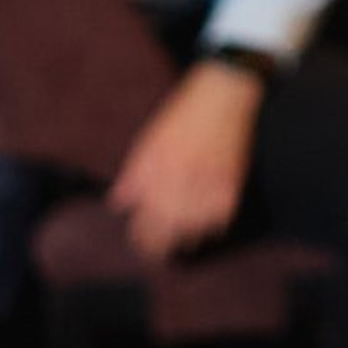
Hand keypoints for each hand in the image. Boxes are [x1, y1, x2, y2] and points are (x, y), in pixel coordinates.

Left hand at [109, 61, 263, 261]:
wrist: (222, 95)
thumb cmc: (181, 115)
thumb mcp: (147, 142)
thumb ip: (133, 176)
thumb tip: (118, 204)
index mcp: (154, 176)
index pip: (144, 224)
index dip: (141, 240)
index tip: (141, 244)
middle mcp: (178, 186)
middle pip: (167, 234)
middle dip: (161, 246)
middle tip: (159, 252)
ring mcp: (205, 188)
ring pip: (194, 232)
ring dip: (187, 237)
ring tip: (183, 238)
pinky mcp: (229, 187)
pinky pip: (219, 221)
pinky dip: (212, 224)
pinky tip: (207, 221)